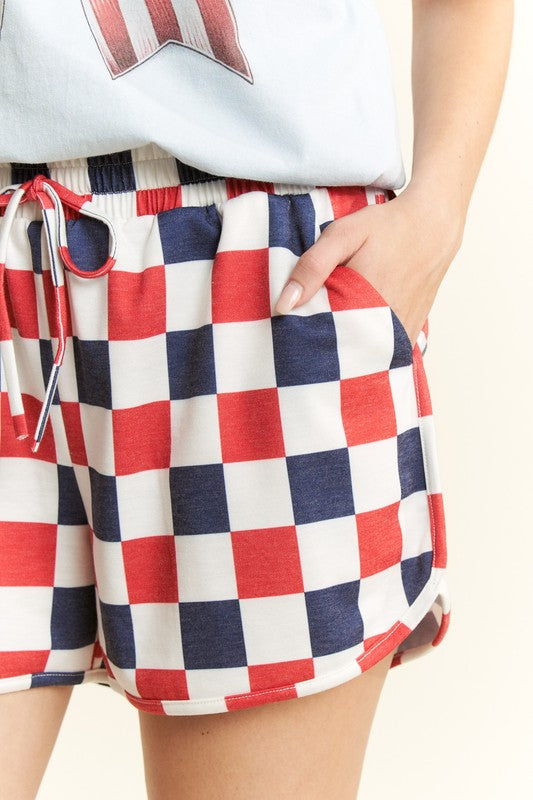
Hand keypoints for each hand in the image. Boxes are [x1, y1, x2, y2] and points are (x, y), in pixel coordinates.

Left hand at [274, 184, 464, 348]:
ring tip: (329, 341)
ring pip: (365, 356)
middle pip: (344, 352)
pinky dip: (367, 349)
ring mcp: (402, 332)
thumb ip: (312, 267)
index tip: (291, 336)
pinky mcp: (411, 333)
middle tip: (307, 341)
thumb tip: (283, 306)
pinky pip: (384, 353)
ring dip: (346, 352)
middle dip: (324, 349)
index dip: (305, 338)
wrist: (434, 225)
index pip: (323, 338)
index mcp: (364, 302)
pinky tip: (354, 339)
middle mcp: (387, 324)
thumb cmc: (385, 226)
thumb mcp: (342, 235)